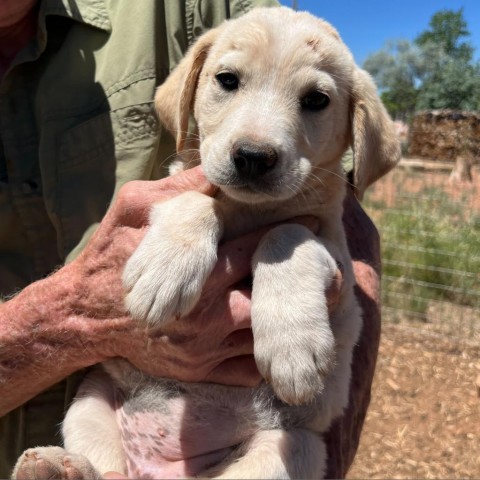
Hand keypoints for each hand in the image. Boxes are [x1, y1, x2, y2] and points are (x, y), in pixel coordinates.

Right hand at [67, 165, 343, 385]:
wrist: (83, 317)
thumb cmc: (108, 257)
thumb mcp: (134, 208)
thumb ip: (178, 192)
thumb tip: (218, 170)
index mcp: (196, 275)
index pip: (255, 251)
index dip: (286, 232)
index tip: (313, 219)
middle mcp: (207, 318)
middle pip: (270, 298)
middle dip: (300, 278)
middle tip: (326, 260)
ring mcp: (206, 351)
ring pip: (267, 337)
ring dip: (290, 316)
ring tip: (313, 293)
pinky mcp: (201, 372)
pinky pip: (250, 370)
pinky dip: (269, 352)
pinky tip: (279, 331)